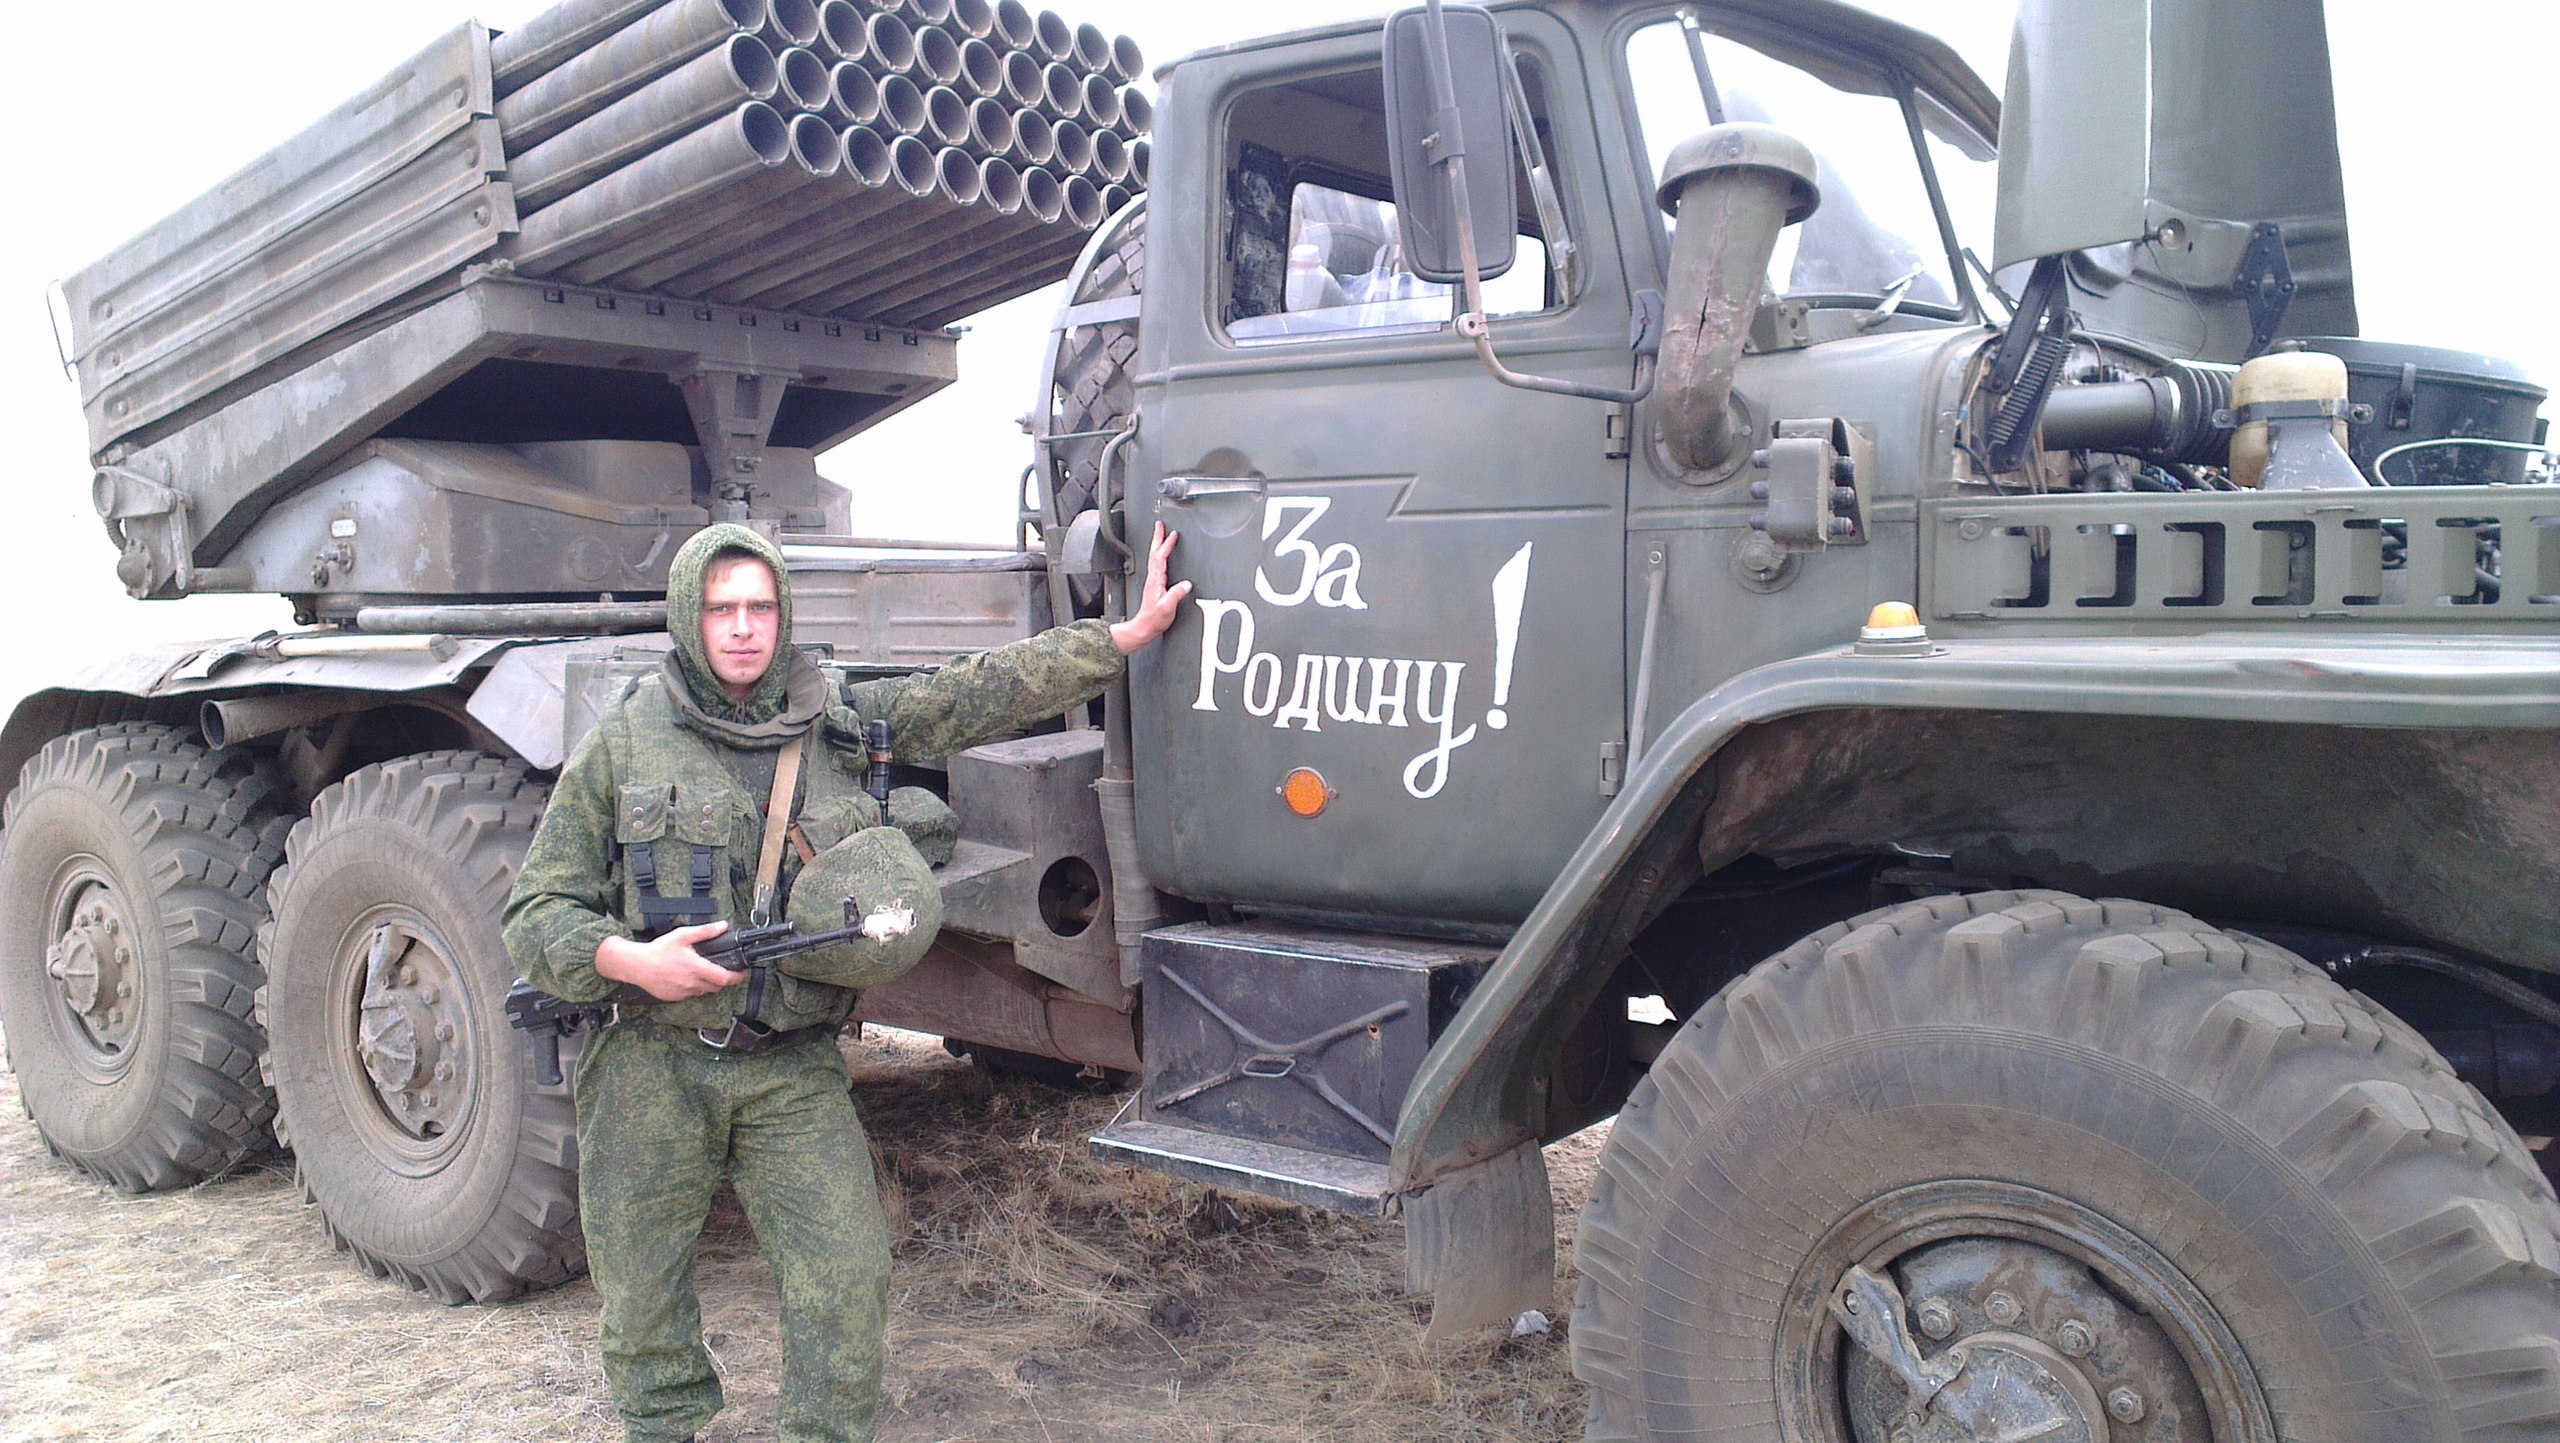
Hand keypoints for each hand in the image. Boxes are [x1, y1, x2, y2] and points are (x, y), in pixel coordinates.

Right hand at [595, 921, 744, 1001]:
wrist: (636, 965)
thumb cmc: (657, 950)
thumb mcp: (683, 935)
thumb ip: (705, 931)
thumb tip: (723, 926)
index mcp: (696, 968)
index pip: (725, 978)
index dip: (737, 977)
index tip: (743, 973)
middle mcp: (692, 983)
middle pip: (716, 987)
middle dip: (723, 980)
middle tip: (722, 970)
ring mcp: (683, 993)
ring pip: (703, 992)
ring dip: (707, 984)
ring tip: (702, 971)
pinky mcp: (674, 998)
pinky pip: (690, 995)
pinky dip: (693, 988)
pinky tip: (685, 977)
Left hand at [1109, 522, 1193, 654]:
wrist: (1144, 627)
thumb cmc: (1154, 619)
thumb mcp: (1167, 607)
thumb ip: (1176, 594)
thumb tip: (1186, 584)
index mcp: (1156, 580)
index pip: (1161, 558)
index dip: (1166, 545)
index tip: (1172, 534)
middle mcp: (1153, 578)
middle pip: (1155, 553)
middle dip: (1158, 538)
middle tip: (1160, 525)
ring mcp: (1152, 580)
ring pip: (1154, 557)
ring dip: (1157, 544)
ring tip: (1161, 535)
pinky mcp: (1154, 584)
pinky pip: (1156, 564)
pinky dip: (1159, 554)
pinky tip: (1162, 555)